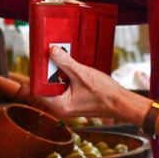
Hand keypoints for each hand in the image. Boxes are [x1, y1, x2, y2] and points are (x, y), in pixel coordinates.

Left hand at [35, 46, 150, 121]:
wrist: (123, 103)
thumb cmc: (105, 94)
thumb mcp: (83, 74)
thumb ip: (66, 63)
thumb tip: (51, 51)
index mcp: (59, 105)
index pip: (37, 90)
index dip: (36, 76)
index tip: (38, 61)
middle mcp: (60, 106)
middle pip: (45, 86)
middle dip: (47, 72)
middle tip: (50, 56)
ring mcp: (67, 103)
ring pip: (55, 85)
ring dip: (57, 72)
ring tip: (61, 59)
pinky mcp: (74, 99)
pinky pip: (64, 85)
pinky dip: (65, 76)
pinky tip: (71, 67)